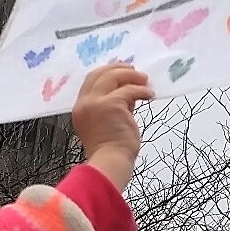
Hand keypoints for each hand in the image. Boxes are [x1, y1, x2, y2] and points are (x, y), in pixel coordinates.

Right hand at [73, 63, 150, 191]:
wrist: (110, 162)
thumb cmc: (110, 150)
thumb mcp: (105, 124)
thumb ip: (112, 107)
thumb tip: (128, 95)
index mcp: (80, 108)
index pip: (90, 81)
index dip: (106, 73)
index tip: (120, 71)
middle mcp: (85, 102)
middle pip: (99, 74)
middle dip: (118, 68)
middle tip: (135, 70)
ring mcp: (97, 102)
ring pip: (114, 77)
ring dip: (132, 76)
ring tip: (145, 81)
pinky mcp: (113, 105)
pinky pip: (130, 90)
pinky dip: (142, 90)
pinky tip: (149, 95)